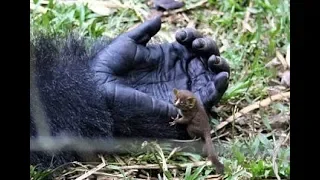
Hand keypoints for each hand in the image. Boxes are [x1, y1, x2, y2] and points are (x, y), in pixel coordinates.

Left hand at [91, 16, 229, 137]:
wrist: (101, 86)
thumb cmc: (111, 64)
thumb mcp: (129, 42)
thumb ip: (146, 30)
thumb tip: (159, 18)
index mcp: (170, 56)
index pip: (194, 45)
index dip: (194, 36)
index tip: (179, 36)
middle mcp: (180, 70)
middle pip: (208, 57)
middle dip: (209, 47)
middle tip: (196, 45)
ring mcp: (184, 85)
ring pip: (214, 74)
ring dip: (219, 63)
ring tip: (211, 58)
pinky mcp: (185, 102)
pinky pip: (211, 95)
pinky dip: (221, 85)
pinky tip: (221, 74)